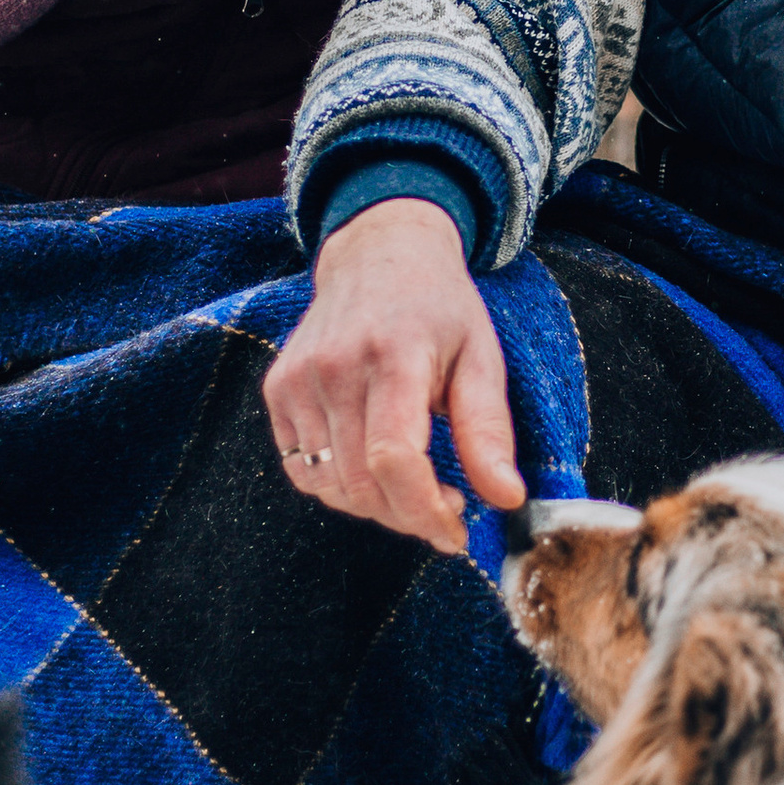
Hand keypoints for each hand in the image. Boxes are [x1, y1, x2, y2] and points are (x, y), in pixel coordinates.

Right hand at [260, 197, 524, 554]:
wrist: (378, 255)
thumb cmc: (439, 309)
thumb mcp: (482, 359)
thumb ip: (488, 431)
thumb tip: (506, 499)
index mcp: (395, 354)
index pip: (395, 458)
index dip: (425, 510)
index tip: (455, 529)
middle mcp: (336, 366)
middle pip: (361, 482)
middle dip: (407, 517)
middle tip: (444, 509)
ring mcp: (298, 378)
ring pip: (328, 486)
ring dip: (374, 507)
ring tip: (413, 488)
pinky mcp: (278, 389)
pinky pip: (301, 470)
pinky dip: (339, 488)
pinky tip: (373, 468)